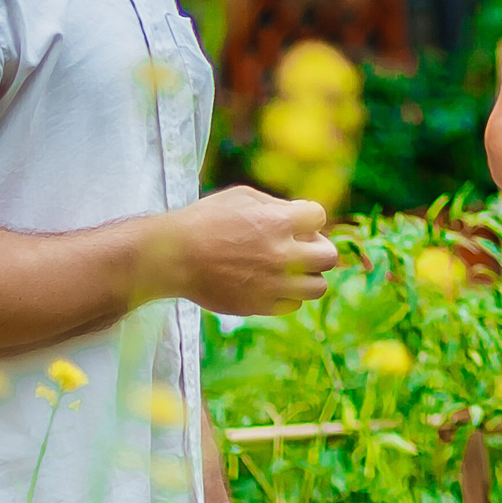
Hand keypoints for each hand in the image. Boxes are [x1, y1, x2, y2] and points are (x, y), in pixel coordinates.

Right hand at [150, 186, 339, 316]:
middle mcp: (282, 254)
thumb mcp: (242, 197)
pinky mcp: (259, 305)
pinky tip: (272, 283)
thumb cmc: (205, 220)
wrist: (173, 257)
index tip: (294, 220)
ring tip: (291, 269)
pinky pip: (293, 305)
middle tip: (300, 247)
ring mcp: (272, 284)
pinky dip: (289, 294)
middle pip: (329, 256)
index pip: (320, 217)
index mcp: (279, 222)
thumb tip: (302, 217)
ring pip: (318, 287)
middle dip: (318, 248)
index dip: (308, 217)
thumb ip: (277, 206)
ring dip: (309, 275)